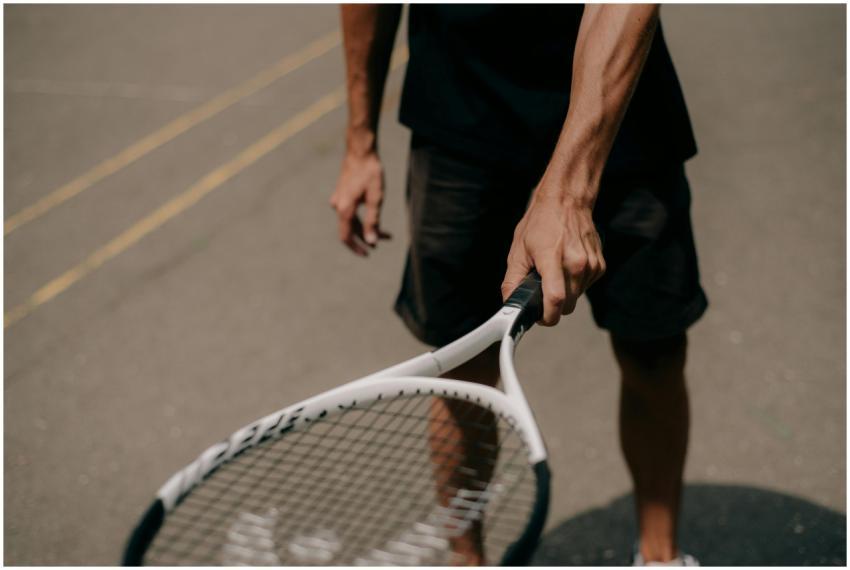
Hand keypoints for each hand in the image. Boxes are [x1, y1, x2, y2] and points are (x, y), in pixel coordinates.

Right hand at [330, 150, 390, 255]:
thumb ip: (373, 222)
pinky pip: (350, 211)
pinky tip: (372, 215)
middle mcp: (338, 206)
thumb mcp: (376, 198)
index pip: (347, 237)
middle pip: (352, 229)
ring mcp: (338, 200)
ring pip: (352, 220)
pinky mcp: (341, 194)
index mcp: (345, 209)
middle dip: (368, 236)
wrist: (360, 151)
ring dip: (367, 227)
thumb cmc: (370, 173)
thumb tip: (372, 242)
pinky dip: (362, 217)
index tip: (368, 254)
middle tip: (385, 240)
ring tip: (385, 231)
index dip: (356, 248)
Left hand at [501, 186, 605, 325]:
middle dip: (552, 306)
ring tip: (554, 273)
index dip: (546, 316)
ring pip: (576, 299)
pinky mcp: (599, 266)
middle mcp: (576, 264)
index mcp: (552, 259)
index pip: (555, 300)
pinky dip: (574, 285)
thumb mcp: (518, 250)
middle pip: (566, 306)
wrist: (567, 201)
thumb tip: (509, 303)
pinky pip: (585, 288)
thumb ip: (512, 280)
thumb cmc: (541, 223)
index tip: (539, 317)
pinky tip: (567, 267)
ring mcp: (591, 265)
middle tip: (541, 293)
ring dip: (564, 294)